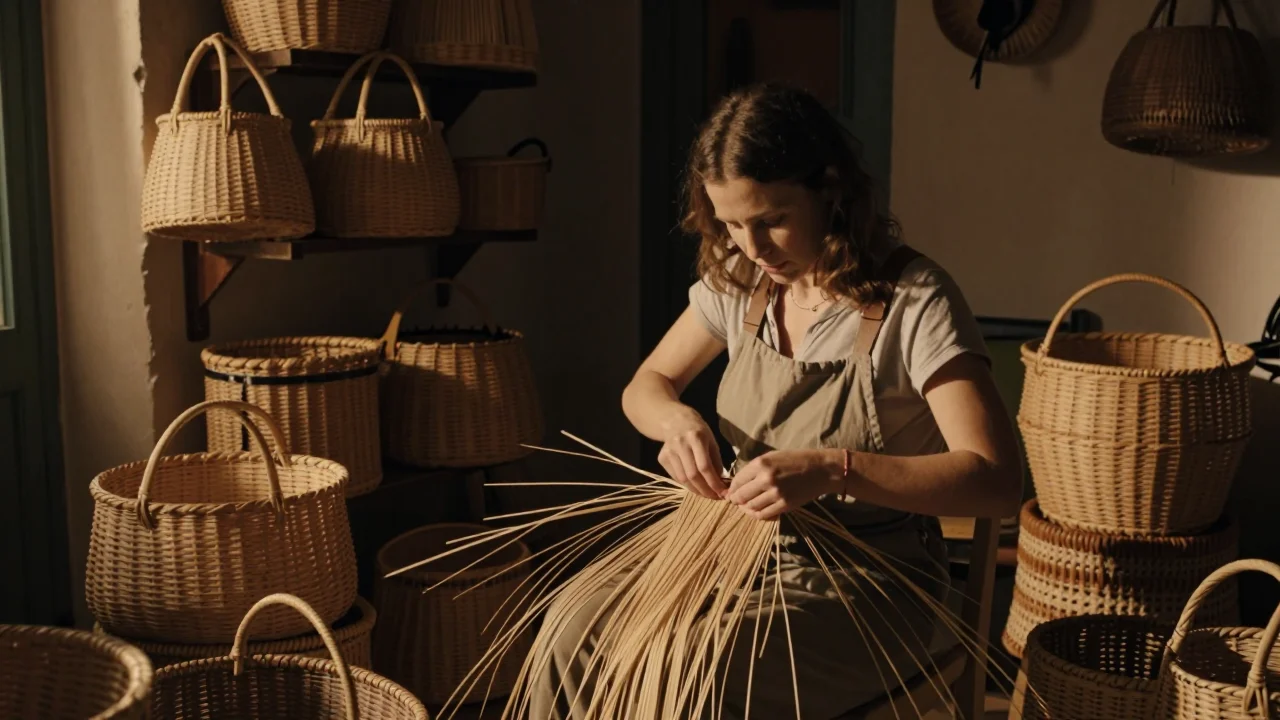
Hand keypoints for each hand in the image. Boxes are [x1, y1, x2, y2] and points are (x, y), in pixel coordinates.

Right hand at [657, 407, 726, 498]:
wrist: (675, 421)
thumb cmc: (698, 432)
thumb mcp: (712, 442)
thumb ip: (716, 462)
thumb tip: (721, 484)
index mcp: (696, 438)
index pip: (705, 466)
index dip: (714, 483)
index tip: (723, 493)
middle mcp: (680, 444)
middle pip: (693, 475)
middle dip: (706, 490)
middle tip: (716, 497)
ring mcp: (669, 451)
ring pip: (683, 479)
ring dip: (697, 490)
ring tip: (707, 494)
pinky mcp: (662, 458)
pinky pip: (676, 477)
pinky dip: (687, 485)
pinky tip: (696, 486)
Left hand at [727, 449, 842, 519]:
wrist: (821, 469)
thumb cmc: (795, 460)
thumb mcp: (772, 457)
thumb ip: (754, 469)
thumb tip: (738, 484)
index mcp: (761, 464)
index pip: (737, 480)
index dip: (731, 488)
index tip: (731, 492)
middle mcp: (766, 479)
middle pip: (740, 496)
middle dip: (736, 500)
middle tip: (736, 501)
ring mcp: (776, 493)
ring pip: (751, 507)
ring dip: (746, 509)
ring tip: (746, 507)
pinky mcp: (785, 505)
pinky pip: (764, 515)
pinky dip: (757, 515)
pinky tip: (758, 511)